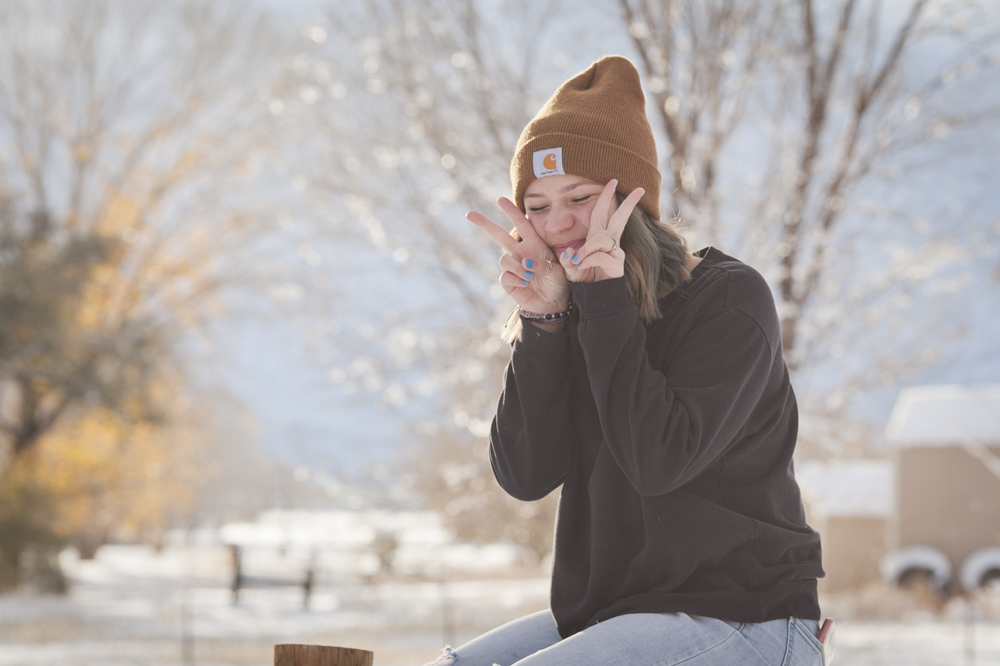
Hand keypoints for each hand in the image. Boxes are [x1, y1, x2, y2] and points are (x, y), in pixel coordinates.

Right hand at [467, 197, 569, 314]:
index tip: (500, 199)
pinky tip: (525, 284)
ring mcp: (513, 266)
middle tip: (469, 214)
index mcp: (534, 244)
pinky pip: (505, 276)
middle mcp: (520, 253)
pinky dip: (516, 280)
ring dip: (517, 268)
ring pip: (504, 259)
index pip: (522, 224)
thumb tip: (525, 263)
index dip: (511, 211)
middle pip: (498, 235)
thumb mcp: (558, 270)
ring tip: (530, 277)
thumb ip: (543, 264)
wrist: (552, 304)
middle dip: (484, 224)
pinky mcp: (508, 281)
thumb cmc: (557, 283)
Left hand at [559, 180, 643, 281]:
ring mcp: (616, 253)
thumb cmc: (584, 280)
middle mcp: (609, 242)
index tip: (613, 180)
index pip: (602, 212)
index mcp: (598, 237)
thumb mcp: (571, 267)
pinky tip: (582, 266)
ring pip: (602, 239)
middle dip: (628, 203)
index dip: (606, 196)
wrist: (594, 298)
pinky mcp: (617, 264)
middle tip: (639, 189)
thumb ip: (568, 259)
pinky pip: (601, 256)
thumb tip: (569, 253)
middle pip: (619, 218)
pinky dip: (589, 260)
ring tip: (579, 261)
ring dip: (588, 248)